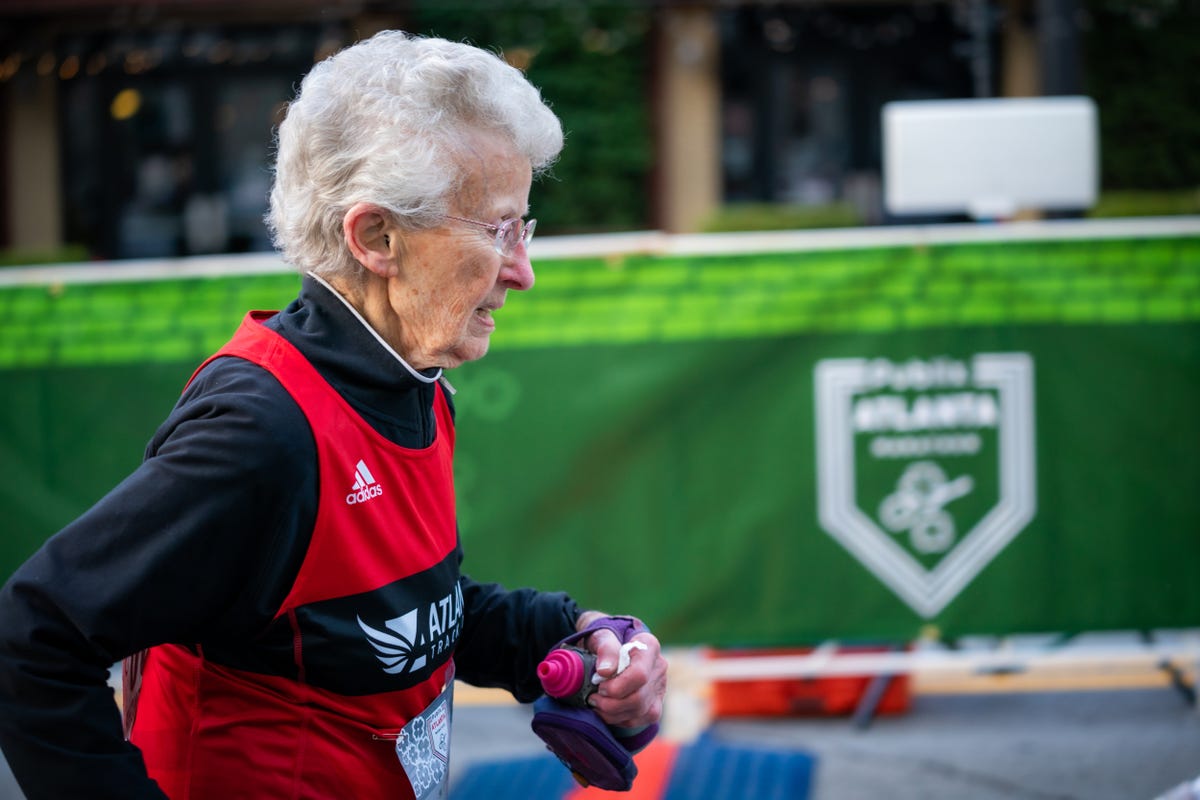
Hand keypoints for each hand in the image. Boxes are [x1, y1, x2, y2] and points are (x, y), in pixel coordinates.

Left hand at [576, 611, 667, 730]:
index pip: (639, 675)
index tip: (599, 683)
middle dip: (611, 704)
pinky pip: (639, 720)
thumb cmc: (605, 640)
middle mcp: (659, 667)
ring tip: (596, 704)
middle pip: (638, 697)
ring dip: (612, 713)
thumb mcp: (601, 636)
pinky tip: (606, 710)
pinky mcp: (654, 704)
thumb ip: (605, 649)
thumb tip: (605, 671)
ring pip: (639, 711)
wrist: (610, 649)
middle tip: (592, 698)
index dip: (617, 686)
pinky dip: (619, 719)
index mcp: (649, 646)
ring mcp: (659, 687)